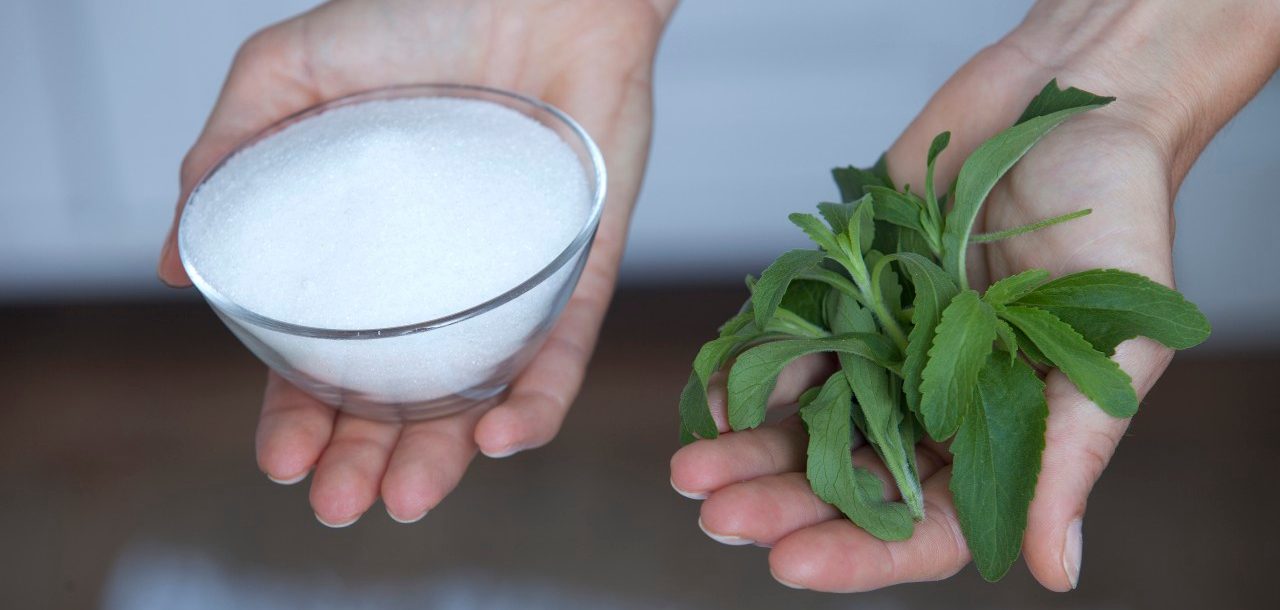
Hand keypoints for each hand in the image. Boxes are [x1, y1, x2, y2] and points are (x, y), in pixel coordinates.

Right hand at [159, 0, 673, 525]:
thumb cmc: (418, 9)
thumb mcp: (291, 72)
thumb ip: (230, 158)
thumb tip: (169, 261)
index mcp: (369, 255)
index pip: (328, 359)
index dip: (300, 415)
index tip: (281, 461)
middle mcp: (440, 280)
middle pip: (400, 398)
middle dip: (365, 459)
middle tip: (339, 503)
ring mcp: (514, 279)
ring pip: (479, 395)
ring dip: (443, 458)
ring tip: (404, 498)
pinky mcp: (582, 265)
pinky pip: (565, 350)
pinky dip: (538, 402)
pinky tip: (502, 437)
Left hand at [670, 0, 1278, 590]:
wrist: (1064, 102)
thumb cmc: (1117, 217)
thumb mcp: (1114, 341)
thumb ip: (1069, 452)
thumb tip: (1053, 572)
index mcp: (1004, 431)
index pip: (927, 523)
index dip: (861, 552)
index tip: (793, 564)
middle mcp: (936, 402)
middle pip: (851, 480)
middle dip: (783, 504)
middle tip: (720, 518)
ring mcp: (886, 348)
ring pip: (808, 420)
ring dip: (748, 450)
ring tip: (689, 471)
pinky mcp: (849, 291)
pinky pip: (791, 342)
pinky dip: (749, 370)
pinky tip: (709, 395)